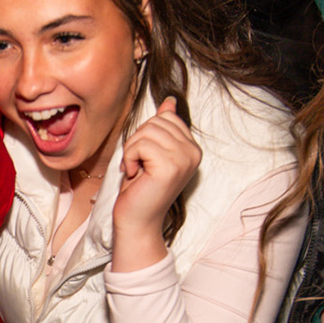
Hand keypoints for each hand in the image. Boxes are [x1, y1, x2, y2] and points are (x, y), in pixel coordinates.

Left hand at [111, 97, 199, 271]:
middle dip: (137, 141)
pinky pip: (140, 145)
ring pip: (147, 132)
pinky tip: (134, 174)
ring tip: (136, 170)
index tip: (144, 158)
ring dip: (132, 150)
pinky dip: (129, 158)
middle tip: (138, 165)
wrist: (137, 220)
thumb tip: (169, 102)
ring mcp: (184, 159)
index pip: (166, 117)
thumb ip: (162, 128)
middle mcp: (193, 153)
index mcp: (193, 148)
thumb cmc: (140, 188)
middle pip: (156, 122)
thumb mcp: (151, 152)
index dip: (146, 135)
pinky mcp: (170, 167)